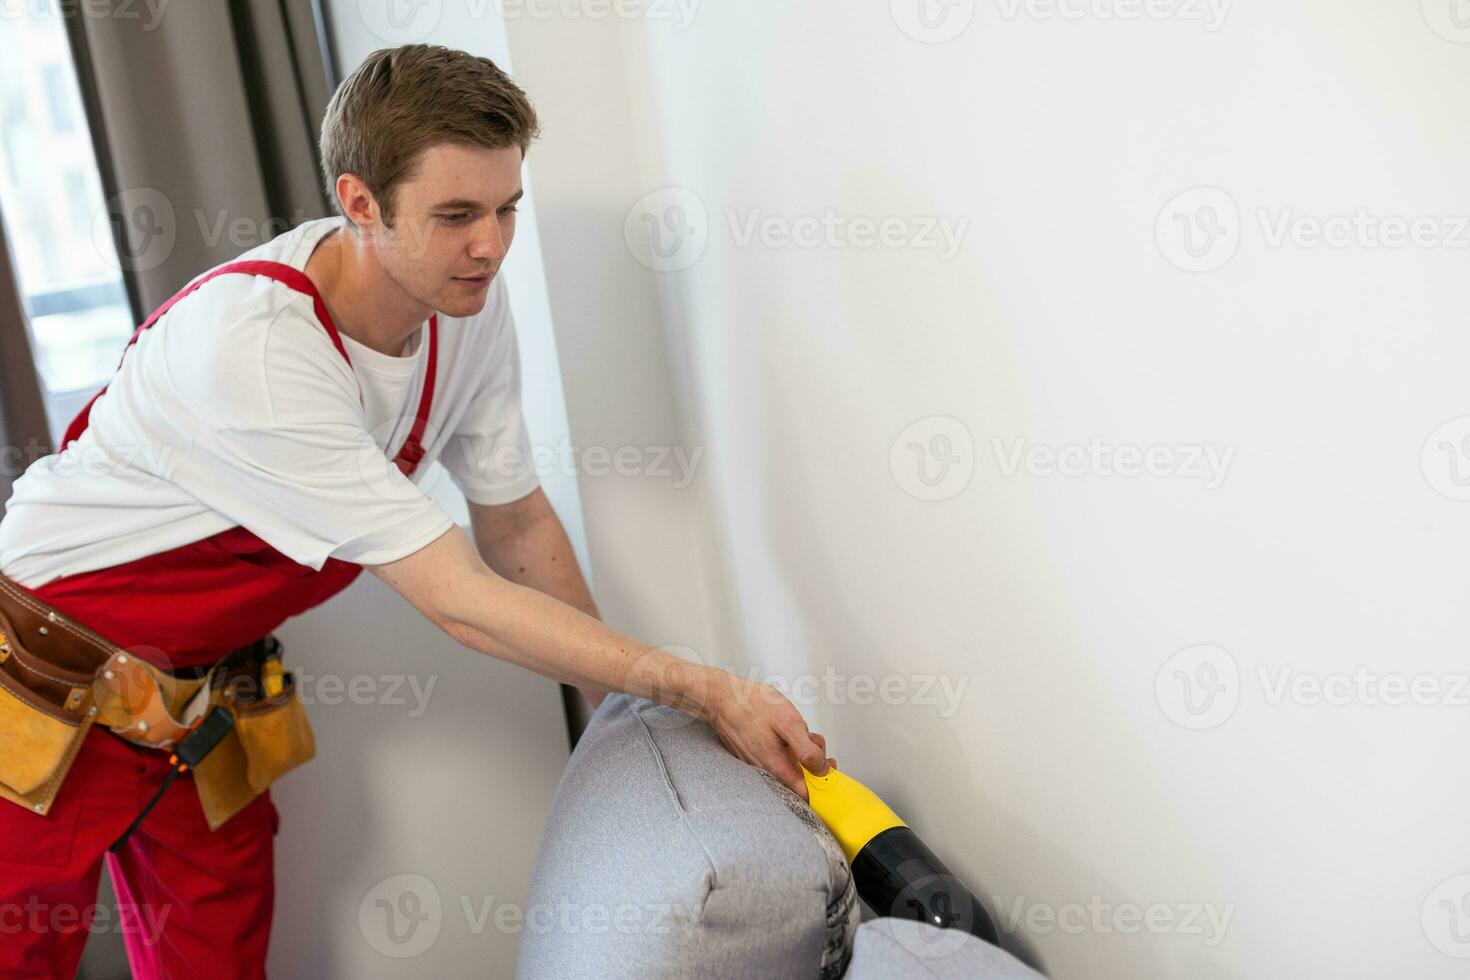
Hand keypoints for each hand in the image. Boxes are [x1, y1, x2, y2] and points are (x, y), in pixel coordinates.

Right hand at [702, 671, 833, 801]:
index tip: (829, 767)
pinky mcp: (753, 756)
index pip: (807, 794)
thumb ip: (807, 750)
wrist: (721, 698)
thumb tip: (822, 769)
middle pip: (800, 779)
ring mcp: (758, 764)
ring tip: (798, 730)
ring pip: (789, 767)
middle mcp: (766, 772)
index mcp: (778, 767)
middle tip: (813, 739)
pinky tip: (783, 731)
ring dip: (800, 751)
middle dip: (813, 761)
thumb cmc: (753, 706)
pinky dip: (786, 748)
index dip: (823, 784)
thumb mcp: (789, 723)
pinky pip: (777, 759)